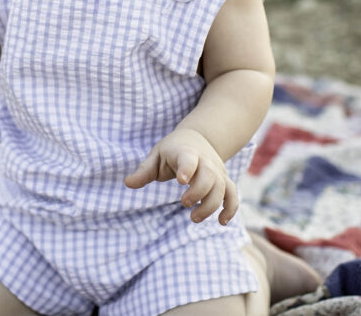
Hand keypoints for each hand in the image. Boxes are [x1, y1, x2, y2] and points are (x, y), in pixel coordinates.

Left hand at [124, 128, 238, 224]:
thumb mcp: (156, 155)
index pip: (189, 159)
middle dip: (199, 193)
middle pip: (210, 177)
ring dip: (211, 205)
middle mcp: (205, 162)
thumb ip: (144, 170)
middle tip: (184, 203)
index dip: (187, 168)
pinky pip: (233, 194)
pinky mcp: (224, 180)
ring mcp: (217, 171)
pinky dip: (230, 208)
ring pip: (222, 188)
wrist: (198, 138)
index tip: (181, 180)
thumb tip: (128, 183)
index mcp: (186, 152)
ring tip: (194, 218)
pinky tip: (221, 221)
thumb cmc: (172, 150)